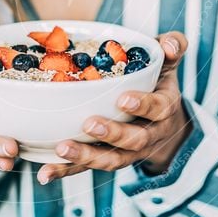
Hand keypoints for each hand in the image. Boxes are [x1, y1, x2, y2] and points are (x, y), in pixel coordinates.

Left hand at [37, 31, 191, 184]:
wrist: (162, 121)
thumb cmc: (157, 83)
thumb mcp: (167, 63)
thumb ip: (172, 47)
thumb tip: (171, 43)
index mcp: (164, 109)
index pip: (158, 109)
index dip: (143, 105)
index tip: (123, 99)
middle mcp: (149, 135)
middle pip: (134, 140)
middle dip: (112, 134)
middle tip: (89, 123)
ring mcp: (128, 152)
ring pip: (111, 160)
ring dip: (86, 157)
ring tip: (62, 149)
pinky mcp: (107, 159)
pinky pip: (87, 169)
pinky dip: (66, 172)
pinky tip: (46, 173)